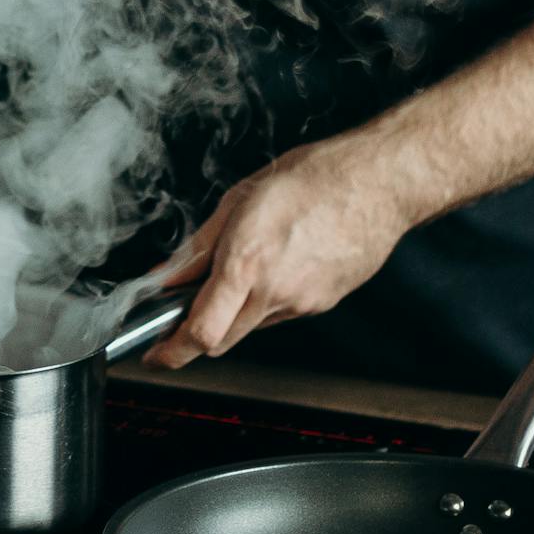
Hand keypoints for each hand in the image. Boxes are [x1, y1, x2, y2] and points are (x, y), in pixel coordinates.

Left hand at [142, 137, 406, 369]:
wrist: (377, 183)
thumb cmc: (312, 179)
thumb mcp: (238, 201)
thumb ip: (197, 248)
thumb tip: (166, 276)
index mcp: (247, 262)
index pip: (201, 332)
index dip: (172, 352)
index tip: (156, 354)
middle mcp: (275, 292)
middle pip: (221, 342)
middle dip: (196, 335)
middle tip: (180, 316)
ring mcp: (302, 303)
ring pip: (251, 327)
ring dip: (233, 312)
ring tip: (243, 267)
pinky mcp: (322, 305)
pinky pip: (280, 314)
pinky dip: (265, 301)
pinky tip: (276, 266)